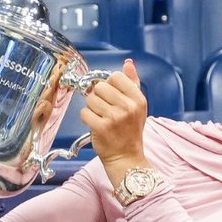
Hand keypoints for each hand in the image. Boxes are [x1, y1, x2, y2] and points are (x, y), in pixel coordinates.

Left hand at [79, 58, 148, 187]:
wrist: (126, 157)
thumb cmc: (130, 131)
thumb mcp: (138, 106)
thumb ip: (132, 83)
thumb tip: (128, 63)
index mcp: (138, 99)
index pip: (115, 76)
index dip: (109, 85)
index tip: (111, 96)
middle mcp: (128, 107)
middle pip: (100, 86)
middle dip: (98, 96)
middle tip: (104, 109)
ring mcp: (114, 117)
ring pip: (90, 99)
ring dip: (92, 108)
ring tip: (101, 118)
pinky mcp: (101, 128)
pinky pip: (84, 113)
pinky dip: (86, 119)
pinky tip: (95, 125)